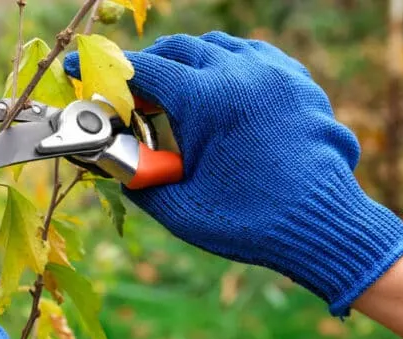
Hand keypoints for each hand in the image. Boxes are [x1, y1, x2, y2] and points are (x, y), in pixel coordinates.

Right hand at [65, 32, 402, 315]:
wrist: (323, 227)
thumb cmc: (251, 222)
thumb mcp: (180, 207)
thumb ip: (137, 180)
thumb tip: (111, 163)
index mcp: (207, 98)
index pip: (142, 70)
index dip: (104, 69)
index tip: (80, 65)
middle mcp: (241, 71)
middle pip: (179, 50)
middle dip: (150, 68)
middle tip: (135, 96)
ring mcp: (275, 72)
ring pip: (218, 46)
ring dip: (190, 63)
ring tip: (179, 94)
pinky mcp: (298, 82)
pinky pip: (253, 56)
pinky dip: (228, 65)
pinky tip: (223, 92)